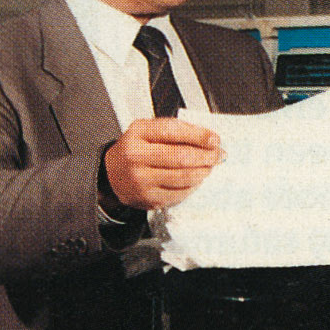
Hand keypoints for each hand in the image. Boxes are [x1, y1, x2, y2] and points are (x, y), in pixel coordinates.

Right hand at [104, 118, 223, 209]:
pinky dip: (192, 186)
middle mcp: (136, 158)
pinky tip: (195, 180)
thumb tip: (207, 138)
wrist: (111, 175)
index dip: (198, 136)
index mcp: (137, 135)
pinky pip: (178, 194)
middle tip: (218, 155)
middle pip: (180, 157)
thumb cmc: (135, 149)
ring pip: (182, 178)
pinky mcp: (147, 199)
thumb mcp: (146, 130)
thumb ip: (174, 130)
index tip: (215, 139)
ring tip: (209, 167)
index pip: (172, 132)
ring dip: (202, 172)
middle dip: (205, 156)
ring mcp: (141, 181)